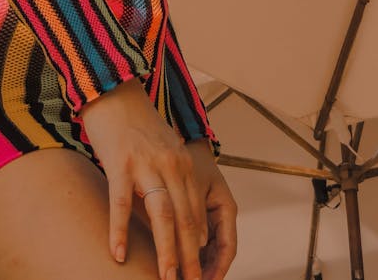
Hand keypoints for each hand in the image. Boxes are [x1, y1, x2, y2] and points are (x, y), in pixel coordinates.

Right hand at [79, 78, 207, 279]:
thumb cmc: (134, 123)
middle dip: (188, 257)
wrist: (111, 89)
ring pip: (162, 215)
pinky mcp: (120, 162)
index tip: (198, 270)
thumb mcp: (162, 149)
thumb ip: (172, 179)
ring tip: (166, 278)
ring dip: (166, 251)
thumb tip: (180, 220)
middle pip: (184, 219)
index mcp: (182, 163)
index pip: (196, 214)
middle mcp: (170, 165)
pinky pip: (122, 203)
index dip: (197, 246)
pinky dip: (120, 231)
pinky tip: (118, 253)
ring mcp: (145, 164)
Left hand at [183, 139, 236, 279]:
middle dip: (206, 272)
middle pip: (218, 253)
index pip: (226, 248)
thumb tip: (196, 244)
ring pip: (208, 249)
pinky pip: (197, 238)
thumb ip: (192, 211)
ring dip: (198, 264)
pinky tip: (177, 262)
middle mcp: (222, 213)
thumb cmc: (184, 156)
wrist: (178, 137)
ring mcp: (210, 214)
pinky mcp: (196, 213)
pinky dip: (189, 251)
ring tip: (184, 278)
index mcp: (226, 206)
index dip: (216, 269)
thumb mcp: (188, 181)